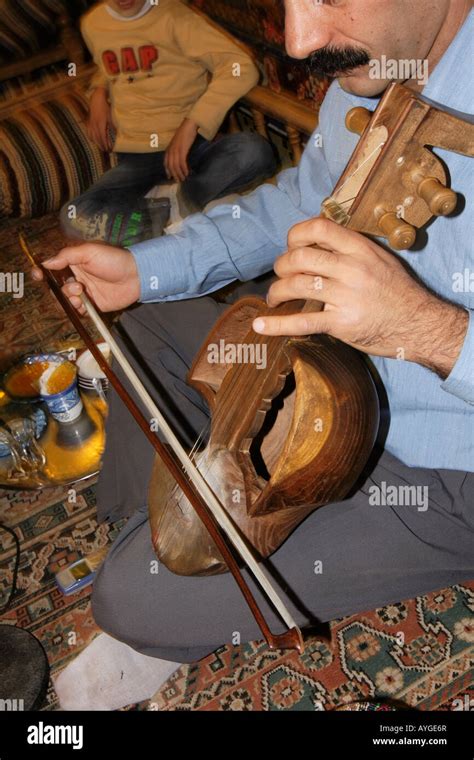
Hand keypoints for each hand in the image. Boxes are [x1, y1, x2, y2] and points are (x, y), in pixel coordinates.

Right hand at [31, 243, 139, 314]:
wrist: (136, 276)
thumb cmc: (114, 259)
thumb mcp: (89, 252)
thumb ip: (67, 256)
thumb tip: (46, 262)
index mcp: (73, 263)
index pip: (52, 268)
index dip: (42, 272)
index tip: (38, 274)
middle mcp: (76, 277)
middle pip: (56, 286)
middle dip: (60, 288)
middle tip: (75, 285)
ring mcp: (83, 292)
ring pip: (65, 299)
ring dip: (69, 297)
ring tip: (81, 293)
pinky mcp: (92, 305)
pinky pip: (77, 310)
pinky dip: (76, 308)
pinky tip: (83, 303)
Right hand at [87, 87, 113, 151]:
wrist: (96, 99)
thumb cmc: (105, 107)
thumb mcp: (111, 116)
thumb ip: (113, 125)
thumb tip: (118, 134)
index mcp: (100, 124)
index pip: (103, 138)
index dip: (106, 144)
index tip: (109, 149)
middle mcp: (94, 125)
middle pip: (98, 139)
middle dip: (102, 146)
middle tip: (106, 151)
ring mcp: (90, 124)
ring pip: (92, 137)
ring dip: (97, 143)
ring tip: (101, 148)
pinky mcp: (88, 122)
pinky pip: (88, 132)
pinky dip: (91, 138)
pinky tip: (94, 140)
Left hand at [164, 118, 198, 181]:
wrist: (189, 125)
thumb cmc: (185, 133)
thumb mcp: (178, 143)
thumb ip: (177, 150)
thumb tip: (180, 157)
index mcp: (169, 149)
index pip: (165, 163)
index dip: (168, 171)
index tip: (170, 177)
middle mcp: (170, 150)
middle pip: (170, 166)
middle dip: (174, 175)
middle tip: (179, 181)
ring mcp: (176, 150)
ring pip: (175, 166)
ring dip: (179, 174)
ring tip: (183, 179)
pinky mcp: (182, 150)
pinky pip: (181, 163)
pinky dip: (184, 169)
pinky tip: (187, 173)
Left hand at [253, 218, 468, 377]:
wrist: (418, 323)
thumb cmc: (398, 291)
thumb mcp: (380, 258)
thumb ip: (350, 249)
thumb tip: (316, 240)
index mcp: (360, 248)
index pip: (318, 227)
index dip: (295, 234)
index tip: (290, 245)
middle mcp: (351, 268)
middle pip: (300, 257)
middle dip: (282, 265)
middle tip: (281, 275)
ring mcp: (345, 296)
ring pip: (296, 285)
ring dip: (277, 292)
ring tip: (274, 298)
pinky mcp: (341, 323)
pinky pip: (302, 321)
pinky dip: (277, 325)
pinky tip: (260, 326)